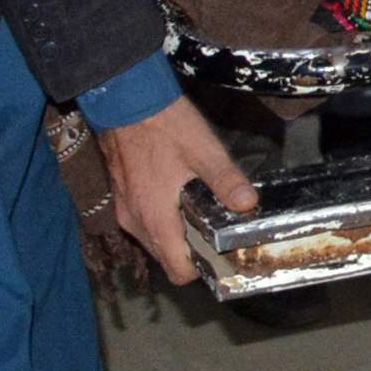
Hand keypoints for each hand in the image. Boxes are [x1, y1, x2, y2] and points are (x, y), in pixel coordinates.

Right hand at [96, 94, 258, 286]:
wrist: (126, 100)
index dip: (201, 270)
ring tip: (200, 214)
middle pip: (166, 258)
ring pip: (153, 241)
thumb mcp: (203, 150)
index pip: (177, 270)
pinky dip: (160, 221)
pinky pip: (143, 223)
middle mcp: (135, 221)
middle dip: (191, 253)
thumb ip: (226, 181)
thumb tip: (248, 205)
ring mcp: (125, 209)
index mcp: (156, 217)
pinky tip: (178, 198)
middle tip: (217, 232)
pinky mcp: (121, 197)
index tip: (221, 255)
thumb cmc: (164, 125)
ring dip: (175, 236)